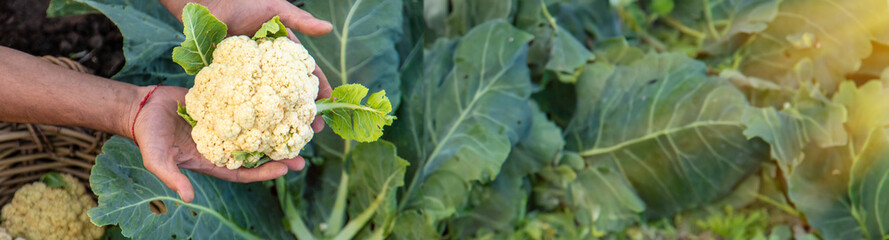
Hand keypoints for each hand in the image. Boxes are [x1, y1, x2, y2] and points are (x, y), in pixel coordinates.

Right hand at [132, 86, 305, 202]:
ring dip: (275, 131)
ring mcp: (225, 126)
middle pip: (256, 153)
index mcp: (212, 160)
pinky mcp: (224, 106)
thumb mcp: (157, 159)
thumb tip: (188, 197)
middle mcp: (223, 145)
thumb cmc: (149, 135)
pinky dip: (261, 108)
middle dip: (279, 154)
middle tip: (303, 153)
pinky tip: (278, 103)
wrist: (142, 106)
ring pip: (256, 131)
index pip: (244, 171)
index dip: (264, 172)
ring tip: (299, 128)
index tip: (285, 168)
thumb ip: (172, 177)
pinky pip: (246, 109)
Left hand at [159, 0, 333, 130]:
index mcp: (283, 53)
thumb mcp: (276, 10)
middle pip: (290, 95)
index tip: (327, 105)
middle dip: (303, 113)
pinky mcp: (230, 80)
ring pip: (268, 102)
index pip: (305, 74)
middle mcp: (268, 69)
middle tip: (313, 131)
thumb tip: (328, 28)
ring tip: (289, 139)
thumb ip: (300, 21)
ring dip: (279, 121)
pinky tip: (257, 132)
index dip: (318, 89)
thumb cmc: (244, 1)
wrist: (210, 1)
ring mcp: (250, 76)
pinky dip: (251, 116)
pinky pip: (242, 100)